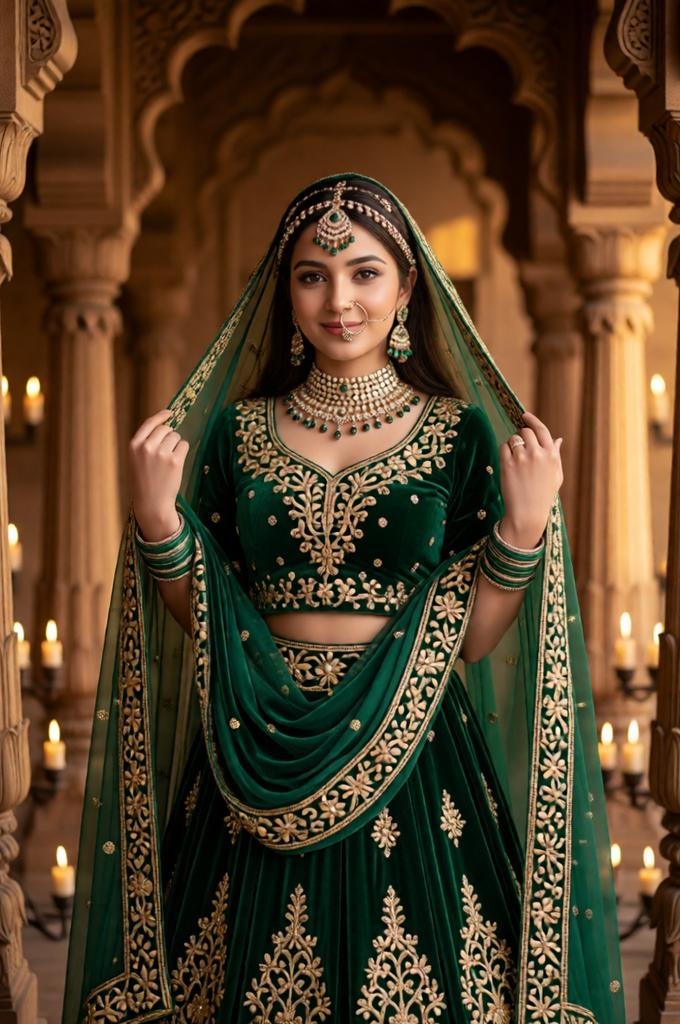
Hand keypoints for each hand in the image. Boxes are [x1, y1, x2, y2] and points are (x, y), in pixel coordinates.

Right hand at [128, 408, 189, 537]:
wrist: (152, 503)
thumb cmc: (145, 481)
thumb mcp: (137, 459)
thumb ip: (146, 442)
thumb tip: (166, 425)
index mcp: (134, 445)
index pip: (149, 423)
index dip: (161, 417)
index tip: (170, 413)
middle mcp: (146, 447)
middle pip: (166, 429)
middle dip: (169, 436)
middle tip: (167, 452)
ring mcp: (161, 453)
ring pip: (176, 437)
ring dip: (176, 445)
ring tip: (169, 462)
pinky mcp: (174, 461)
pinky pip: (184, 445)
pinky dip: (183, 452)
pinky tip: (176, 464)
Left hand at [498, 410, 563, 547]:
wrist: (528, 512)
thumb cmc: (543, 495)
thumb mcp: (556, 475)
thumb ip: (556, 455)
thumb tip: (558, 439)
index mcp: (551, 455)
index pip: (542, 429)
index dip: (532, 420)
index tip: (524, 416)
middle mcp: (538, 453)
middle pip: (525, 432)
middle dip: (521, 436)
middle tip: (520, 448)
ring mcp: (522, 458)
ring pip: (513, 439)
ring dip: (512, 445)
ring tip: (516, 461)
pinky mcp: (508, 464)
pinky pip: (503, 447)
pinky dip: (504, 452)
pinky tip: (509, 463)